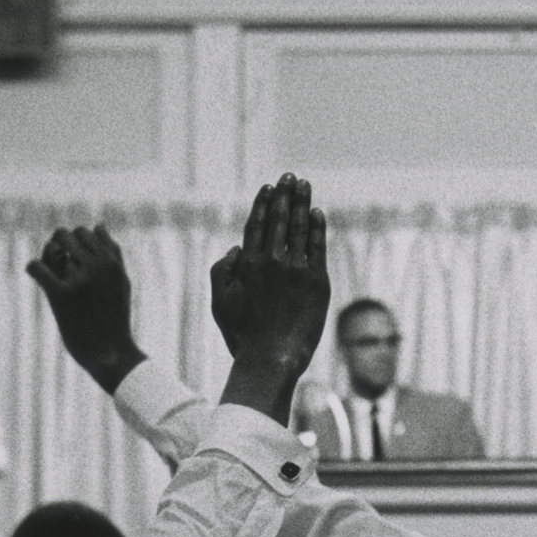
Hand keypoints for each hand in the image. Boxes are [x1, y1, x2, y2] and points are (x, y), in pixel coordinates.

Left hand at [27, 225, 144, 389]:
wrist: (111, 354)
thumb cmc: (115, 319)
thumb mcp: (122, 282)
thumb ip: (113, 252)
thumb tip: (99, 224)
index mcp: (112, 262)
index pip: (85, 232)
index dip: (73, 243)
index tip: (70, 260)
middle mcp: (97, 266)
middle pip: (64, 235)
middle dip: (56, 247)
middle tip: (55, 267)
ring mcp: (79, 280)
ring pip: (51, 248)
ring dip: (45, 258)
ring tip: (48, 274)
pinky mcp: (62, 295)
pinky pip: (37, 267)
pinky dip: (33, 269)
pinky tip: (37, 277)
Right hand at [210, 174, 331, 421]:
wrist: (271, 358)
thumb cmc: (243, 335)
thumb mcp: (219, 303)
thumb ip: (221, 271)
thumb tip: (236, 248)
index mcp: (248, 264)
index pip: (257, 225)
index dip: (263, 204)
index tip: (269, 188)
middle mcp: (272, 261)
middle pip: (280, 219)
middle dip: (285, 195)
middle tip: (290, 177)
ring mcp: (297, 270)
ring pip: (300, 227)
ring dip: (302, 203)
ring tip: (304, 185)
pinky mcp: (318, 282)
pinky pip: (318, 247)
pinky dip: (317, 228)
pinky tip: (317, 213)